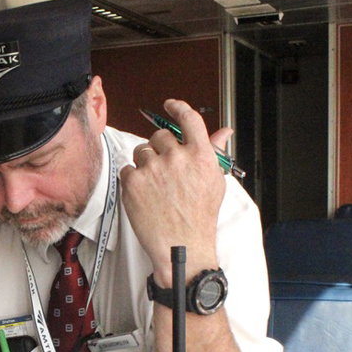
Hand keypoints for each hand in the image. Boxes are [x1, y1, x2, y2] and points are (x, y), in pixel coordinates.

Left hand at [120, 99, 232, 284]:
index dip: (177, 108)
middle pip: (160, 136)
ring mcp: (153, 169)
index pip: (189, 119)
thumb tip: (224, 132)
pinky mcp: (133, 183)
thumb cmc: (200, 218)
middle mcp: (176, 158)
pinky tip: (145, 196)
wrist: (182, 246)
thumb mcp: (215, 182)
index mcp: (200, 156)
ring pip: (141, 152)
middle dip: (160, 149)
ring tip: (155, 186)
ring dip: (145, 164)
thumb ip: (214, 153)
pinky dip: (133, 180)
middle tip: (164, 170)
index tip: (170, 105)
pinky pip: (128, 170)